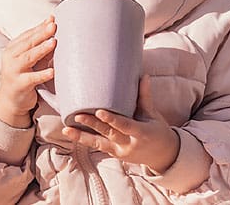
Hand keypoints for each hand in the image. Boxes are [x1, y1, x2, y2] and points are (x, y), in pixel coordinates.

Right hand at [0, 16, 56, 127]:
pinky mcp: (19, 85)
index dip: (40, 26)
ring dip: (41, 49)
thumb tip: (53, 21)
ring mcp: (14, 71)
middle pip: (28, 43)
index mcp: (13, 48)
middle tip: (54, 26)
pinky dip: (42, 74)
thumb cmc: (24, 73)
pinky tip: (52, 71)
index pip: (28, 35)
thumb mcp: (30, 56)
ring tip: (54, 42)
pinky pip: (32, 78)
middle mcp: (11, 58)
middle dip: (41, 34)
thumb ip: (40, 41)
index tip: (53, 19)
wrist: (10, 99)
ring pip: (28, 58)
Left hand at [63, 75, 178, 173]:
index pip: (124, 125)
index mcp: (140, 132)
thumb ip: (145, 96)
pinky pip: (99, 147)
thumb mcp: (153, 115)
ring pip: (98, 144)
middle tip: (77, 115)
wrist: (162, 155)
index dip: (111, 119)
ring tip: (66, 130)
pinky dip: (86, 140)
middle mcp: (128, 144)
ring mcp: (120, 151)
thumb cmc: (158, 131)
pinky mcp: (114, 155)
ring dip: (81, 136)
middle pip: (107, 134)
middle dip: (91, 125)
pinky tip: (73, 134)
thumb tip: (143, 76)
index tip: (99, 111)